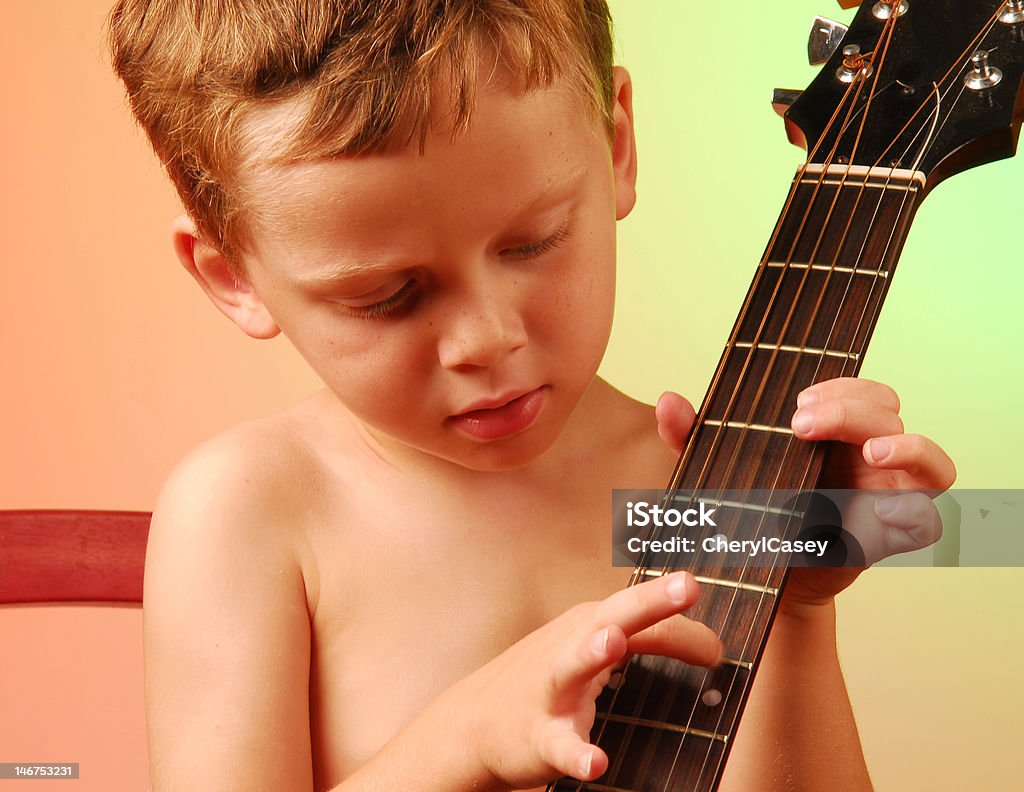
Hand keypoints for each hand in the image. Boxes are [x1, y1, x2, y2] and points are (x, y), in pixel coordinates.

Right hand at [440, 572, 720, 788]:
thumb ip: (650, 638)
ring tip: (613, 641)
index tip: (719, 652)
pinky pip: (558, 744)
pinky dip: (576, 753)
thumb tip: (712, 642)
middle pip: (612, 617)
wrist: (473, 726)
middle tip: (688, 584)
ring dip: (591, 651)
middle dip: (648, 601)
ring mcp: (550, 690)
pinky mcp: (536, 734)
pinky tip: (596, 763)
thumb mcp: (594, 647)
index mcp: (590, 623)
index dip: (686, 629)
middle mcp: (570, 646)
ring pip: (571, 666)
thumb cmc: (549, 680)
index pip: (645, 617)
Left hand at [654, 380, 955, 607]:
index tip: (796, 404)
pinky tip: (886, 499)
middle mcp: (864, 454)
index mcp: (830, 431)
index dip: (839, 386)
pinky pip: (929, 509)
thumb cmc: (743, 513)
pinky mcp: (892, 531)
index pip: (856, 388)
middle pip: (886, 409)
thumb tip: (669, 401)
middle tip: (802, 423)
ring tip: (869, 448)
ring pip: (925, 454)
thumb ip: (693, 435)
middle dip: (850, 408)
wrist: (753, 575)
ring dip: (905, 443)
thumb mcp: (715, 470)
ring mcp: (885, 491)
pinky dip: (919, 502)